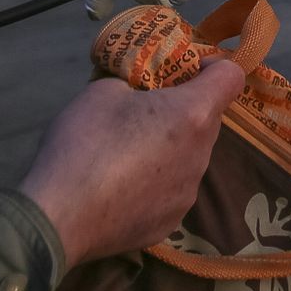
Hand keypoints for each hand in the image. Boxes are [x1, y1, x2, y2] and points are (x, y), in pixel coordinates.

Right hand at [18, 58, 245, 270]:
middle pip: (206, 121)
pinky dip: (153, 185)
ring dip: (169, 150)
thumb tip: (137, 93)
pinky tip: (119, 189)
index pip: (231, 78)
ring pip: (188, 159)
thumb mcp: (103, 90)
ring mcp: (188, 194)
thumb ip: (133, 84)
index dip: (213, 67)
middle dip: (182, 111)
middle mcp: (202, 156)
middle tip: (142, 112)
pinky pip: (169, 192)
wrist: (60, 216)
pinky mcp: (170, 223)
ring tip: (124, 156)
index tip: (186, 71)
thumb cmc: (85, 142)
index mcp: (193, 115)